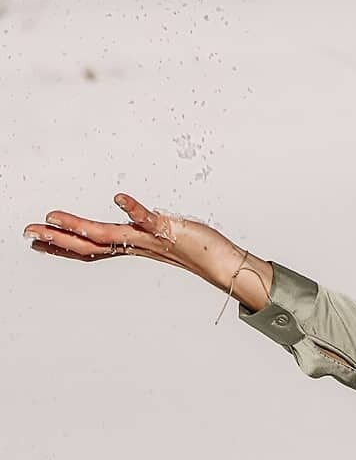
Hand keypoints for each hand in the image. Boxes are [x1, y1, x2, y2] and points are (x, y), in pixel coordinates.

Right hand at [22, 192, 248, 294]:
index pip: (90, 247)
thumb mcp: (160, 236)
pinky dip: (134, 208)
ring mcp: (151, 239)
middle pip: (90, 244)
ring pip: (109, 235)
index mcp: (131, 246)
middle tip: (28, 230)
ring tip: (54, 216)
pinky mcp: (169, 230)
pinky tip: (119, 197)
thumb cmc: (195, 247)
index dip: (61, 245)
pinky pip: (149, 219)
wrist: (223, 262)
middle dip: (57, 238)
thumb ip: (140, 230)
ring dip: (80, 226)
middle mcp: (136, 245)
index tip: (36, 239)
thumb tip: (126, 222)